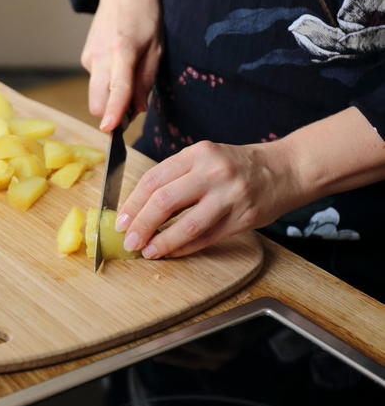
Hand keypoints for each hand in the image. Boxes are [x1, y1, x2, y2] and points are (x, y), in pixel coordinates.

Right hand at [82, 0, 161, 131]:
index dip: (114, 111)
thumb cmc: (145, 16)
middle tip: (133, 106)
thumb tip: (137, 109)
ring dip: (111, 97)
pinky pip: (96, 83)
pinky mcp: (85, 58)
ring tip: (129, 73)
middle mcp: (100, 56)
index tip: (110, 129)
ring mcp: (89, 58)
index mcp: (122, 50)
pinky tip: (118, 63)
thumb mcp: (156, 47)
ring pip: (96, 94)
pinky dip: (107, 83)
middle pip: (97, 101)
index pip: (118, 88)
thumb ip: (146, 80)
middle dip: (111, 112)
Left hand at [114, 140, 307, 258]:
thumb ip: (176, 178)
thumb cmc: (236, 166)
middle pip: (165, 201)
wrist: (285, 169)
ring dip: (162, 242)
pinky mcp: (244, 217)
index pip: (154, 179)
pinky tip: (171, 252)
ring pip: (187, 224)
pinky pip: (207, 237)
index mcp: (198, 153)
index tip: (121, 221)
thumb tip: (139, 209)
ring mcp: (231, 195)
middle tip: (129, 240)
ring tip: (148, 251)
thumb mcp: (205, 158)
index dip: (133, 203)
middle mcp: (213, 172)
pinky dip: (184, 247)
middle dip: (142, 224)